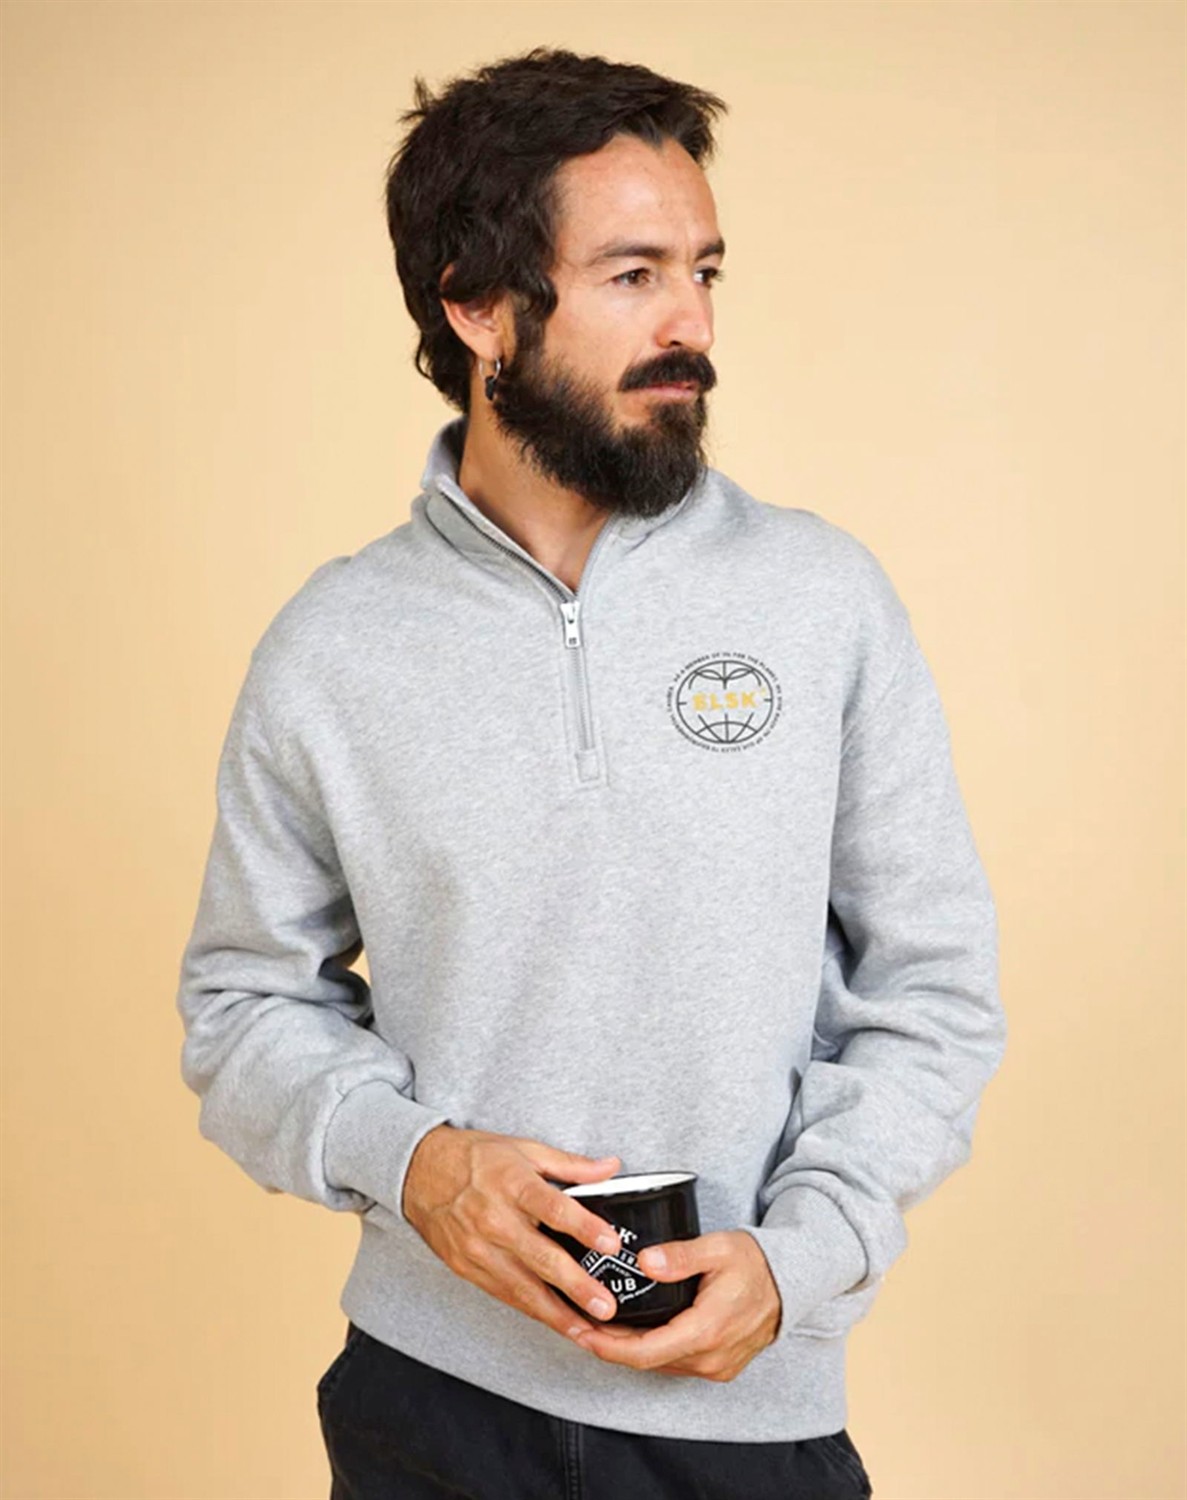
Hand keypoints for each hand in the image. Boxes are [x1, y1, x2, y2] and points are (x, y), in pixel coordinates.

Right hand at [402, 1124, 625, 1344]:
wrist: (419, 1172)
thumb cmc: (474, 1158)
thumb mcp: (524, 1149)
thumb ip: (570, 1164)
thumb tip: (610, 1168)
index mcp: (513, 1184)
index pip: (554, 1209)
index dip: (584, 1227)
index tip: (611, 1243)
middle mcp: (495, 1219)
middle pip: (541, 1257)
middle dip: (576, 1285)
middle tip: (605, 1305)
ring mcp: (479, 1249)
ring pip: (523, 1288)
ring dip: (558, 1313)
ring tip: (587, 1331)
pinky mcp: (468, 1269)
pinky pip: (506, 1295)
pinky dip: (533, 1311)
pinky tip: (557, 1322)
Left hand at [572, 1230, 780, 1381]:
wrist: (792, 1282)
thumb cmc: (755, 1262)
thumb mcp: (718, 1248)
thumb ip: (680, 1256)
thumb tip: (645, 1262)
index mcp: (706, 1331)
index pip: (644, 1352)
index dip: (607, 1347)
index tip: (580, 1332)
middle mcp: (710, 1358)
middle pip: (647, 1360)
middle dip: (610, 1345)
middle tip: (578, 1323)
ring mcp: (716, 1366)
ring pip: (660, 1364)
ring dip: (630, 1348)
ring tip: (599, 1324)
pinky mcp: (719, 1366)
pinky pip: (676, 1363)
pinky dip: (651, 1349)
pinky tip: (634, 1330)